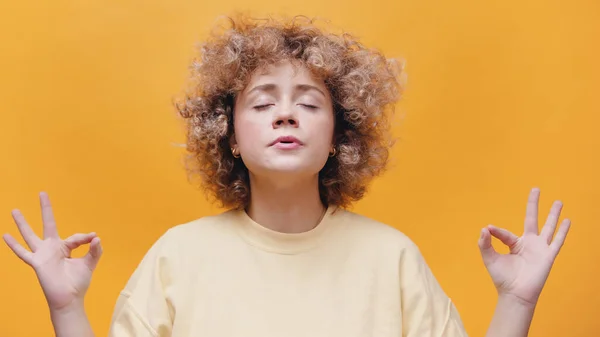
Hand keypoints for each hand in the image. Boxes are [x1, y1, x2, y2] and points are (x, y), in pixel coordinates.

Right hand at [3, 192, 102, 311]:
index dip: (85, 239)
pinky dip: (14, 245)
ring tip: (14, 210)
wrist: (69, 298)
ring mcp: (43, 254)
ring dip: (23, 223)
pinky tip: (5, 235)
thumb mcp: (89, 264)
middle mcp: (52, 248)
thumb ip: (95, 251)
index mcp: (65, 248)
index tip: (93, 238)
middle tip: (42, 192)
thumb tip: (97, 237)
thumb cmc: (78, 282)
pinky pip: (23, 253)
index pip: (75, 237)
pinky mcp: (37, 262)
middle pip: (48, 224)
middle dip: (46, 209)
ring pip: (30, 235)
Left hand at [478, 187, 570, 305]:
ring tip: (558, 201)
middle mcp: (528, 244)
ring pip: (548, 227)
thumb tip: (484, 228)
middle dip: (533, 204)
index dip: (496, 232)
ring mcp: (539, 249)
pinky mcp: (548, 256)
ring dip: (553, 214)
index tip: (489, 229)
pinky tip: (567, 220)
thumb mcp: (490, 259)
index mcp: (514, 244)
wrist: (515, 294)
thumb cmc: (502, 279)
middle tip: (536, 189)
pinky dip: (562, 231)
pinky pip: (557, 241)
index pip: (505, 233)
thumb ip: (485, 244)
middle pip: (532, 219)